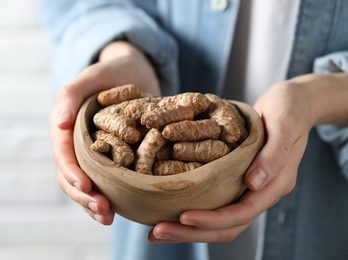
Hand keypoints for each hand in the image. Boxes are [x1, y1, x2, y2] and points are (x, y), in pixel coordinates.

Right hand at [50, 41, 160, 224]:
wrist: (135, 74)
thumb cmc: (112, 73)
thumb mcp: (92, 76)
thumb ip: (71, 94)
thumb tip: (58, 123)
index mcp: (67, 127)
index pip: (63, 154)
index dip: (72, 173)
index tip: (86, 187)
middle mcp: (77, 144)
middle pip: (72, 176)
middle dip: (84, 196)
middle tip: (103, 209)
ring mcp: (94, 154)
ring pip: (87, 185)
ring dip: (94, 205)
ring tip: (108, 217)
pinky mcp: (113, 160)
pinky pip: (106, 184)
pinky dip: (110, 199)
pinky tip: (117, 212)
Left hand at [148, 77, 314, 242]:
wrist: (291, 103)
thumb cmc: (289, 109)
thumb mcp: (285, 124)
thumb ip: (273, 155)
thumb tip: (252, 184)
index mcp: (275, 184)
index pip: (243, 213)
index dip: (213, 219)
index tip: (184, 217)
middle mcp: (261, 192)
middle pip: (227, 225)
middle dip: (192, 232)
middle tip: (158, 232)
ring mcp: (249, 188)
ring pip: (219, 220)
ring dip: (188, 229)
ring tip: (157, 230)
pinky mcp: (236, 180)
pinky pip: (215, 202)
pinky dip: (194, 210)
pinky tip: (170, 210)